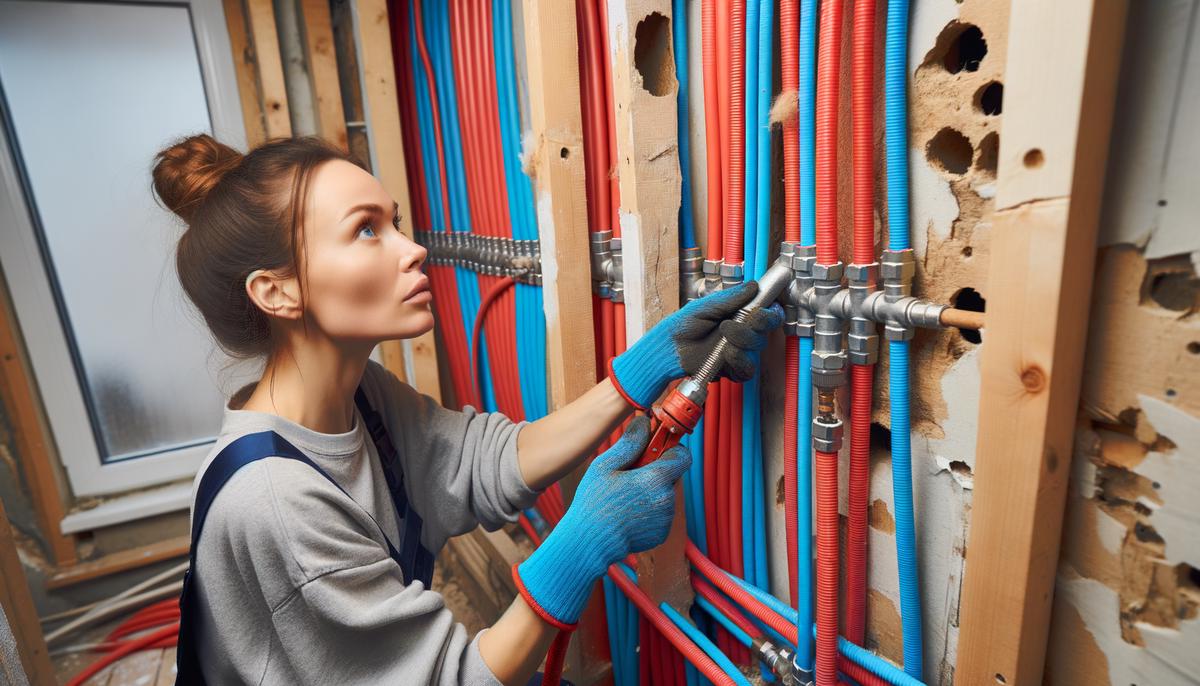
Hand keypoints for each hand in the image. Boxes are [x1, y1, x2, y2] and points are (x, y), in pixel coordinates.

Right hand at [513, 417, 689, 626]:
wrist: (590, 543)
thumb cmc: (594, 502)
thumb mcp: (605, 465)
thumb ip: (630, 442)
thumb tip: (644, 422)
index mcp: (656, 479)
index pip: (683, 456)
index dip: (671, 448)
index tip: (656, 448)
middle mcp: (667, 500)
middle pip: (671, 475)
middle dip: (655, 471)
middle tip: (629, 476)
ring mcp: (666, 519)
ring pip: (664, 495)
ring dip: (651, 492)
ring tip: (624, 499)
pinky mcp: (661, 534)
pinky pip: (660, 514)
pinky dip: (648, 511)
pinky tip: (627, 515)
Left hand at [609, 281, 783, 408]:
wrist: (668, 349)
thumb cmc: (683, 325)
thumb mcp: (706, 305)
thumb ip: (731, 298)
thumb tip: (753, 286)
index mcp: (739, 314)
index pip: (767, 311)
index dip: (771, 310)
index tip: (764, 307)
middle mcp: (744, 332)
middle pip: (766, 328)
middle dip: (756, 324)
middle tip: (737, 321)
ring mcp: (740, 350)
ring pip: (757, 347)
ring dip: (742, 340)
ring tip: (724, 334)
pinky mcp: (734, 368)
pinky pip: (748, 368)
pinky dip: (738, 360)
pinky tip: (725, 354)